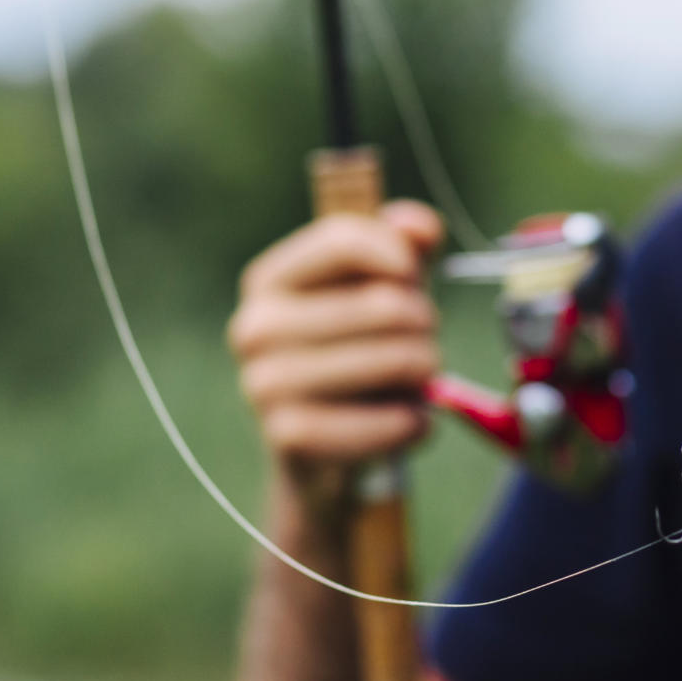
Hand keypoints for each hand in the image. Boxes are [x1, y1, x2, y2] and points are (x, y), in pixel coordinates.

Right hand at [228, 201, 443, 464]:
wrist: (320, 453)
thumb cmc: (353, 354)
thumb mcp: (377, 291)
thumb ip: (403, 248)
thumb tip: (421, 227)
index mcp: (269, 281)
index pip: (342, 241)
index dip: (398, 255)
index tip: (414, 277)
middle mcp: (255, 328)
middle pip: (384, 304)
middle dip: (425, 323)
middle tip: (424, 341)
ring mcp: (265, 385)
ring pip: (395, 360)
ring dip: (426, 372)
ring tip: (416, 380)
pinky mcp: (291, 437)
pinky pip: (390, 421)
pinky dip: (417, 422)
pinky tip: (412, 420)